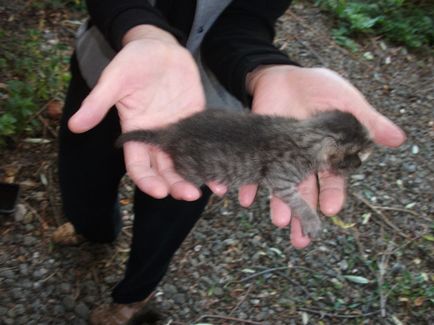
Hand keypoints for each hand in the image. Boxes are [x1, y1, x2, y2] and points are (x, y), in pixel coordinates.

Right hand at [68, 25, 205, 200]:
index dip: (147, 180)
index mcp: (136, 133)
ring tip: (214, 188)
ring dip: (197, 176)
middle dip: (176, 185)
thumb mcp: (113, 80)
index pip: (138, 165)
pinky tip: (224, 170)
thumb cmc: (133, 61)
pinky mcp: (196, 120)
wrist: (159, 46)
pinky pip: (205, 143)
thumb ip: (98, 103)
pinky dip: (213, 157)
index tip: (158, 191)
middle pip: (165, 169)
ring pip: (187, 160)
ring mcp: (179, 130)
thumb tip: (73, 125)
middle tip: (190, 195)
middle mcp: (157, 137)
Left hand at [241, 65, 405, 246]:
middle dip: (303, 215)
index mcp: (328, 154)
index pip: (332, 180)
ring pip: (280, 187)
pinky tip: (245, 198)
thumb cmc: (320, 88)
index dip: (332, 194)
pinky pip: (254, 170)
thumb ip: (366, 121)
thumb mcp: (345, 101)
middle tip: (300, 239)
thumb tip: (397, 139)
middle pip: (305, 192)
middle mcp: (304, 161)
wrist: (284, 76)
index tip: (330, 209)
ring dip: (277, 205)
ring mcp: (282, 157)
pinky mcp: (262, 150)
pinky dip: (249, 185)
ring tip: (277, 220)